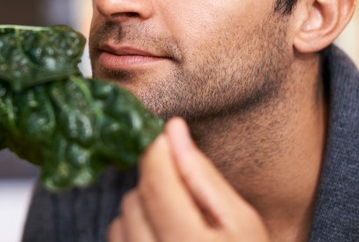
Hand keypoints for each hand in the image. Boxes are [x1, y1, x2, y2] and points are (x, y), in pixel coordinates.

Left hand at [108, 118, 268, 240]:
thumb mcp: (240, 220)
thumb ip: (202, 175)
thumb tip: (173, 129)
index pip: (157, 183)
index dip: (156, 152)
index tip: (163, 137)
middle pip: (135, 200)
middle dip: (154, 185)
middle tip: (184, 193)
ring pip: (121, 220)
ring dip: (142, 210)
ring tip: (177, 221)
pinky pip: (118, 241)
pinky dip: (133, 232)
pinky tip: (162, 239)